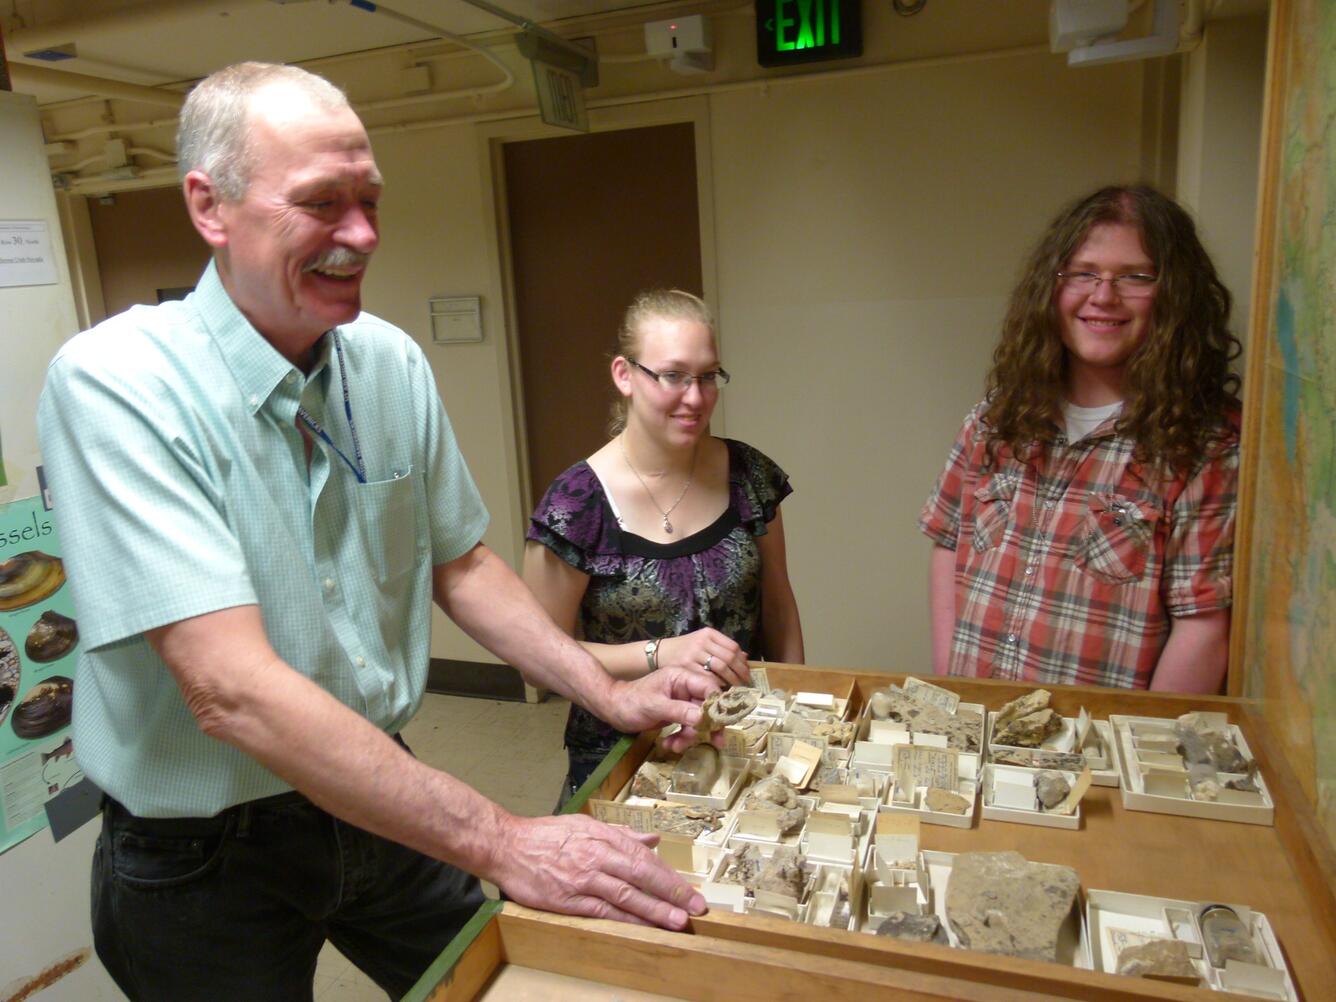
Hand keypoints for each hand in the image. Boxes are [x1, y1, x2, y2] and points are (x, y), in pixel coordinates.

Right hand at [494, 813, 705, 927]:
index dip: (670, 875)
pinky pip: (602, 911)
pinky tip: (642, 928)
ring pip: (626, 894)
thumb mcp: (586, 825)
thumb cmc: (547, 835)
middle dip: (672, 892)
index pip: (645, 857)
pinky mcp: (568, 899)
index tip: (690, 890)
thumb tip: (653, 838)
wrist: (507, 845)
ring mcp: (583, 878)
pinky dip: (624, 920)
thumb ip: (621, 834)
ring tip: (678, 921)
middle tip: (697, 907)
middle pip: (641, 874)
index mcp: (603, 836)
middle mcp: (597, 855)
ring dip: (654, 910)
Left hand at [606, 665, 719, 751]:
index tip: (721, 723)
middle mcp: (685, 687)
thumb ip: (679, 711)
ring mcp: (682, 701)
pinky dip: (682, 738)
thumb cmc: (631, 702)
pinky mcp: (677, 714)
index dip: (718, 705)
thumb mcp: (654, 706)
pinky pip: (688, 727)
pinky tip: (670, 745)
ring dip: (691, 736)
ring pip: (699, 720)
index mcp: (682, 677)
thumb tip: (704, 718)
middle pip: (708, 706)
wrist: (613, 709)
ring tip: (676, 747)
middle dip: (707, 726)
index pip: (709, 687)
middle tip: (716, 743)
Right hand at [659, 628, 749, 685]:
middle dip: (740, 673)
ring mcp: (694, 653)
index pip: (733, 647)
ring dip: (731, 680)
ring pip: (721, 667)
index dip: (743, 662)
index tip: (747, 673)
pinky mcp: (686, 666)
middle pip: (729, 657)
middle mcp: (702, 641)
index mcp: (709, 633)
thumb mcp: (704, 643)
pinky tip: (720, 689)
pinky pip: (707, 676)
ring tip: (735, 688)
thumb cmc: (685, 650)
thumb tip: (745, 657)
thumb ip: (722, 648)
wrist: (660, 653)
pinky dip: (717, 684)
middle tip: (745, 684)